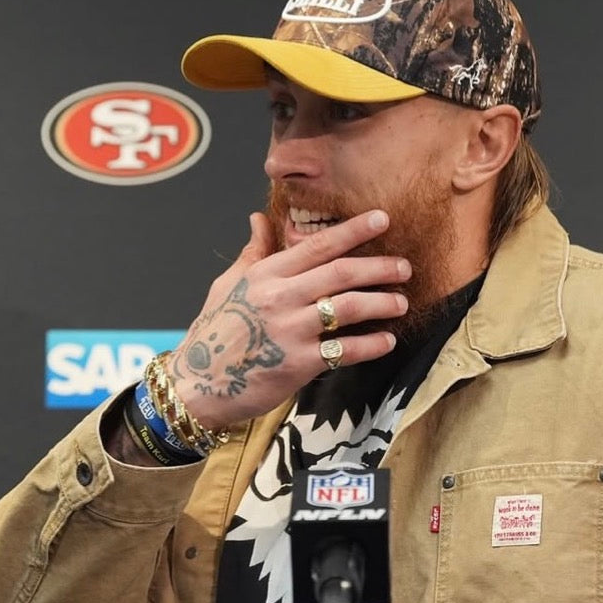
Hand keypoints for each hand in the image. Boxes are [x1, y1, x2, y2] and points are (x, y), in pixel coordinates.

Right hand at [167, 209, 410, 430]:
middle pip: (341, 273)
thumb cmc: (214, 333)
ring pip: (348, 307)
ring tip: (401, 302)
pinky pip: (345, 351)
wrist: (197, 385)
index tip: (381, 219)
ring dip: (381, 303)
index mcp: (265, 274)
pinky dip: (371, 345)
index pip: (317, 245)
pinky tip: (388, 341)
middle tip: (404, 267)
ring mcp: (290, 331)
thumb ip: (253, 252)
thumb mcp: (228, 285)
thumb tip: (259, 218)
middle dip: (379, 267)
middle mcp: (280, 297)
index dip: (353, 231)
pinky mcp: (299, 364)